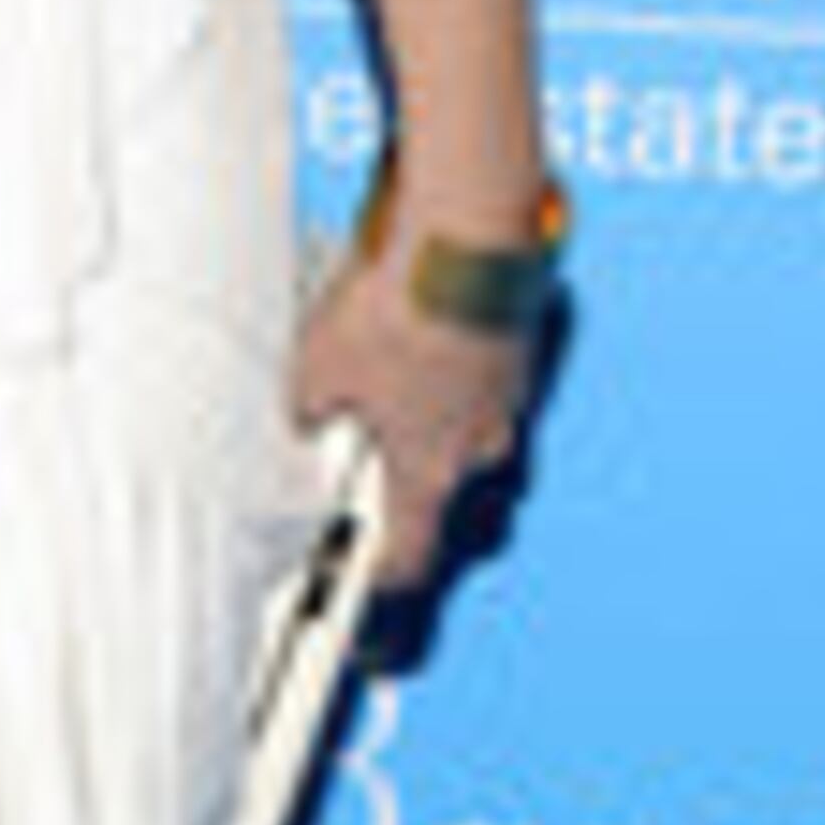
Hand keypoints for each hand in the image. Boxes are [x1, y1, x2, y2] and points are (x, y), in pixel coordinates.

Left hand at [291, 236, 542, 609]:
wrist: (464, 236)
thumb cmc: (403, 308)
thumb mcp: (318, 366)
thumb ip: (311, 407)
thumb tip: (306, 414)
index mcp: (429, 470)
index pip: (411, 556)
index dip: (387, 578)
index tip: (374, 588)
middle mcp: (480, 446)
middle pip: (451, 499)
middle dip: (418, 491)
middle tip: (377, 464)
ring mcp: (507, 400)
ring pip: (474, 439)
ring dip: (440, 428)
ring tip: (396, 386)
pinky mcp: (518, 351)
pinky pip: (489, 385)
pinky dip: (460, 375)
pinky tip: (427, 336)